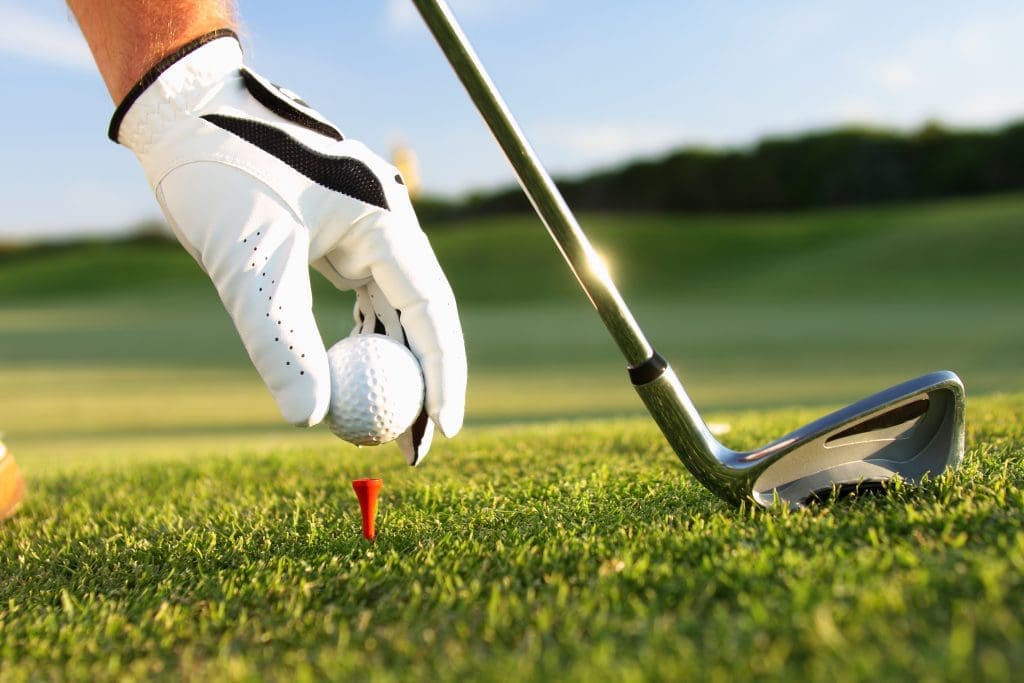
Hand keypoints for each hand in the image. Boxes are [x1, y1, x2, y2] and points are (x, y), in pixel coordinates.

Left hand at [110, 31, 465, 463]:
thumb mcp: (249, 261)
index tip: (442, 430)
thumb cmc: (219, 170)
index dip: (442, 373)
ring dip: (391, 368)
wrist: (184, 110)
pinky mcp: (335, 238)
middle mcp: (384, 224)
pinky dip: (358, 343)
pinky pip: (360, 301)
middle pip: (419, 316)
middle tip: (413, 447)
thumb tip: (309, 418)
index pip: (430, 308)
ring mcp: (362, 230)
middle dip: (422, 383)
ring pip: (391, 312)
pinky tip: (355, 380)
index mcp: (385, 218)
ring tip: (388, 429)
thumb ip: (281, 339)